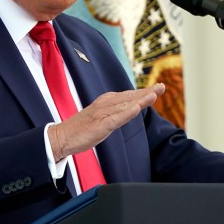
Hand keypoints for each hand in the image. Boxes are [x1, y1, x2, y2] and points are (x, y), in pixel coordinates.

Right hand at [47, 83, 165, 161]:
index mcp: (106, 102)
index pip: (129, 96)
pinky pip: (116, 118)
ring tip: (154, 94)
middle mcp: (105, 104)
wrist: (62, 136)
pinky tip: (137, 109)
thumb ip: (116, 113)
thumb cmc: (82, 129)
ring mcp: (102, 114)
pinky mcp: (99, 125)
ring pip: (125, 105)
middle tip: (162, 86)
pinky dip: (127, 113)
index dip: (144, 92)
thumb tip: (131, 108)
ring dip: (140, 99)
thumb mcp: (102, 118)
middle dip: (147, 92)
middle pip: (130, 97)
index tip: (158, 88)